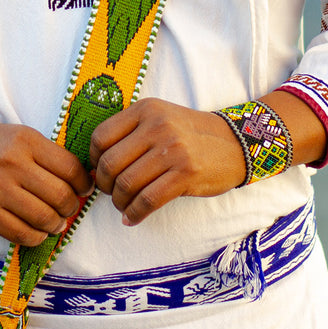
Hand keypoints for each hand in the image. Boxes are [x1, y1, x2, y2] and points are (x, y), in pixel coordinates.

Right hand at [0, 113, 93, 246]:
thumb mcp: (17, 135)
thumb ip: (46, 154)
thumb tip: (80, 181)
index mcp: (25, 140)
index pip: (70, 168)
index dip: (84, 183)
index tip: (84, 188)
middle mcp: (13, 164)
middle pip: (61, 196)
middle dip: (71, 206)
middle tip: (69, 207)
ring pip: (45, 219)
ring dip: (56, 224)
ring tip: (54, 221)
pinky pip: (23, 235)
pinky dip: (36, 237)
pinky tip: (36, 229)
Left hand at [89, 98, 245, 225]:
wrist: (234, 143)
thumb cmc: (189, 135)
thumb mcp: (159, 119)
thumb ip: (130, 133)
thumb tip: (95, 165)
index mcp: (145, 110)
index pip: (101, 136)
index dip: (93, 159)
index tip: (100, 171)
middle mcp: (157, 125)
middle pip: (109, 163)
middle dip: (104, 185)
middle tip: (111, 193)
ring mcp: (172, 149)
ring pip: (126, 184)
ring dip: (119, 203)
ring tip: (123, 206)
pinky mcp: (186, 174)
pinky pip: (147, 200)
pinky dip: (134, 214)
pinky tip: (132, 218)